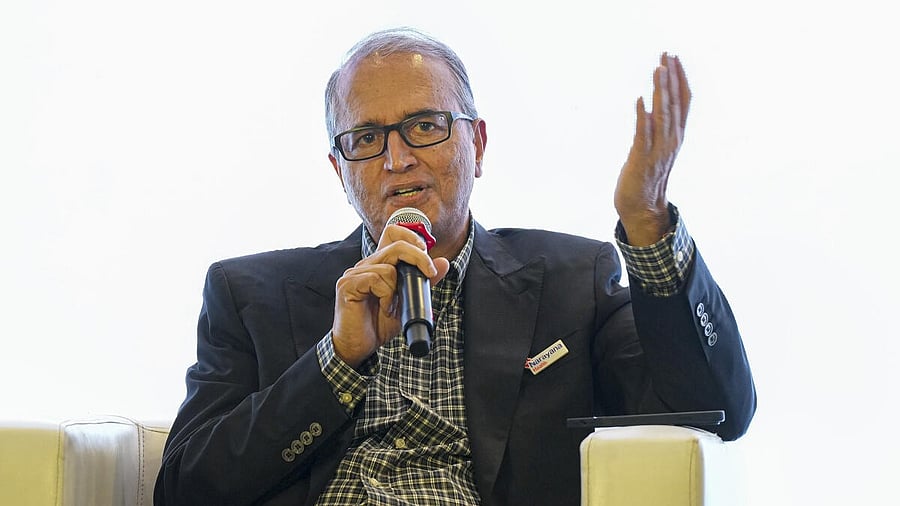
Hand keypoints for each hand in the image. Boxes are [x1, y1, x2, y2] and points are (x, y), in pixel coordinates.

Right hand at [331, 225, 449, 367]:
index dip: (410, 235)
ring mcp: (354, 273)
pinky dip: (386, 295)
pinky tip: (383, 308)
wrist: (358, 346)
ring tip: (390, 307)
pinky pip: (376, 279)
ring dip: (396, 289)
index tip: (425, 250)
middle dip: (419, 257)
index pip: (392, 233)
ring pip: (388, 266)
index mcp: (379, 264)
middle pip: (396, 245)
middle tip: (429, 274)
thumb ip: (424, 282)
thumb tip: (443, 263)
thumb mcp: (408, 301)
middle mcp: (365, 264)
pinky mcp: (347, 284)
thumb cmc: (378, 324)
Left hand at [614, 53, 690, 245]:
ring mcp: (658, 150)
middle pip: (673, 104)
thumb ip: (656, 128)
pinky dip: (643, 118)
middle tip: (666, 54)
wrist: (641, 207)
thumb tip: (650, 106)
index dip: (680, 79)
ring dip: (660, 92)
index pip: (683, 102)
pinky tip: (641, 101)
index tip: (674, 57)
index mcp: (675, 136)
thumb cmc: (646, 176)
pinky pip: (643, 136)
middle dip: (671, 78)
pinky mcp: (642, 160)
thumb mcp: (655, 147)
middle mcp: (671, 141)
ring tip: (657, 70)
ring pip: (662, 116)